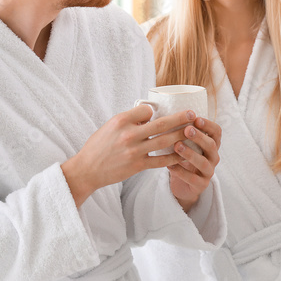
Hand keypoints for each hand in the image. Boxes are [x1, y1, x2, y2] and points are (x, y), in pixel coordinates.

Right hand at [61, 105, 195, 207]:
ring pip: (164, 141)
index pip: (146, 111)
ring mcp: (134, 151)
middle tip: (193, 114)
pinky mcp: (137, 166)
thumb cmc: (98, 146)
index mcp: (121, 121)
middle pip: (161, 124)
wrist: (87, 170)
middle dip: (180, 118)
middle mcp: (129, 134)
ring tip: (194, 131)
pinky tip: (184, 154)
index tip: (159, 113)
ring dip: (181, 136)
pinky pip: (160, 161)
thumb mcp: (110, 126)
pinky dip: (174, 157)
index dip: (155, 111)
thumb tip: (149, 114)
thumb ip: (129, 120)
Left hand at [168, 116, 221, 211]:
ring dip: (190, 154)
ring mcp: (208, 172)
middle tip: (186, 130)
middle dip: (199, 137)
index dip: (208, 125)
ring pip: (203, 163)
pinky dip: (180, 171)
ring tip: (177, 146)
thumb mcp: (186, 143)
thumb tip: (166, 112)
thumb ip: (182, 130)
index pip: (217, 132)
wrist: (183, 184)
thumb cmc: (183, 158)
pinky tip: (169, 165)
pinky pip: (192, 179)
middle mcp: (213, 157)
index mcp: (211, 144)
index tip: (196, 118)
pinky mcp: (201, 186)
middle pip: (211, 146)